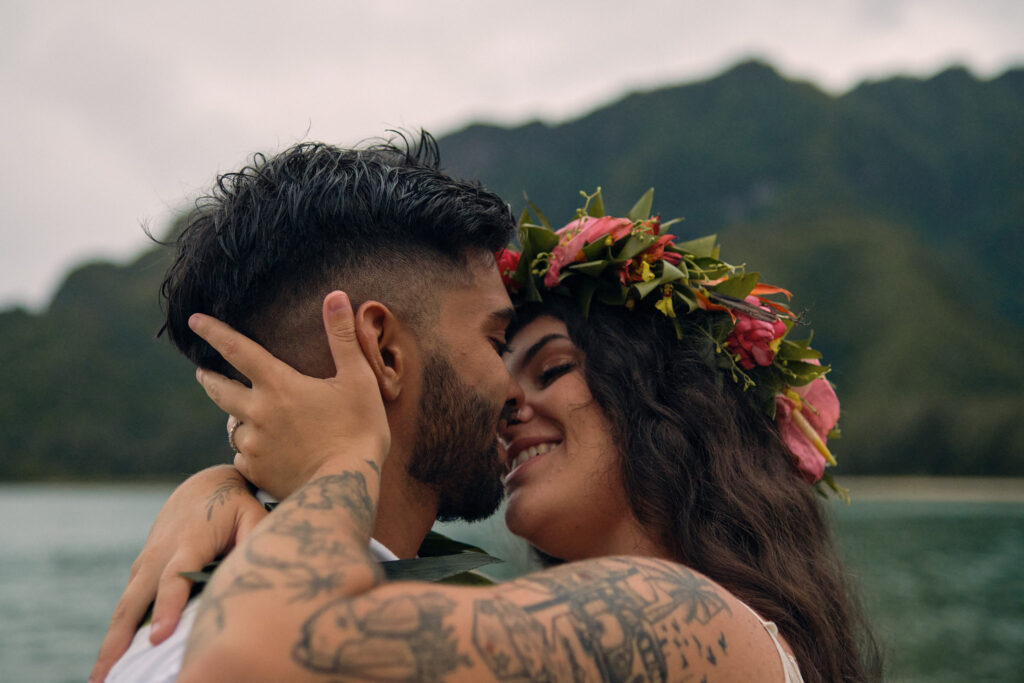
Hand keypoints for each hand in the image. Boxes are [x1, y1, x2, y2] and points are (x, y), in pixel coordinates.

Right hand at [89, 465, 265, 682]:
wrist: (204, 487)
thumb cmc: (235, 506)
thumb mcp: (252, 514)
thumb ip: (255, 539)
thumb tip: (254, 573)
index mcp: (189, 541)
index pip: (174, 578)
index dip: (167, 607)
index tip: (158, 638)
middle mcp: (160, 554)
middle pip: (135, 600)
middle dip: (121, 640)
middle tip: (110, 676)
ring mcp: (146, 563)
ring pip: (125, 607)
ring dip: (111, 643)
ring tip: (101, 679)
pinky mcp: (142, 571)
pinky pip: (127, 605)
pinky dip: (117, 633)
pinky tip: (113, 661)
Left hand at [190, 291, 389, 498]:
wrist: (347, 486)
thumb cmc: (358, 429)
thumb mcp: (358, 378)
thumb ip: (342, 336)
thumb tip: (336, 295)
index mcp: (278, 385)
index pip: (236, 349)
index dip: (213, 332)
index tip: (195, 320)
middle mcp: (257, 413)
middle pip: (218, 389)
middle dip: (208, 376)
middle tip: (203, 372)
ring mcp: (253, 445)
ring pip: (234, 426)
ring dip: (238, 418)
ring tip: (248, 419)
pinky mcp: (256, 472)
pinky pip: (243, 458)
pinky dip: (251, 452)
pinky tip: (266, 454)